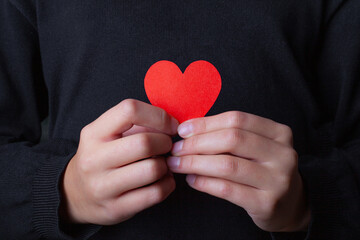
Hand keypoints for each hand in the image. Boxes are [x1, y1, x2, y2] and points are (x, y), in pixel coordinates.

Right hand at [62, 99, 177, 224]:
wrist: (74, 195)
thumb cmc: (101, 157)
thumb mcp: (107, 134)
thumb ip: (136, 125)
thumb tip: (170, 124)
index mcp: (93, 133)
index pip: (130, 110)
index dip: (158, 116)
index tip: (170, 125)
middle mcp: (94, 159)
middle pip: (144, 143)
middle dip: (165, 142)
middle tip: (167, 146)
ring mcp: (103, 187)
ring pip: (153, 169)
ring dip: (166, 165)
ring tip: (162, 164)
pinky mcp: (115, 208)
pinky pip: (155, 193)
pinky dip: (167, 184)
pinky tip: (163, 180)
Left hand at [166, 111, 309, 231]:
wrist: (290, 205)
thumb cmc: (263, 169)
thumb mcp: (257, 146)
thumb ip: (231, 134)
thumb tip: (189, 129)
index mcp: (279, 133)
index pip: (237, 120)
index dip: (206, 123)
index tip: (182, 130)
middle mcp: (283, 154)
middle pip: (232, 139)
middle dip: (197, 143)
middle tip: (176, 149)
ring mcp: (277, 180)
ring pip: (227, 165)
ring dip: (195, 163)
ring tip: (177, 164)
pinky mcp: (266, 203)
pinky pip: (228, 189)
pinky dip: (204, 183)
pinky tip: (191, 180)